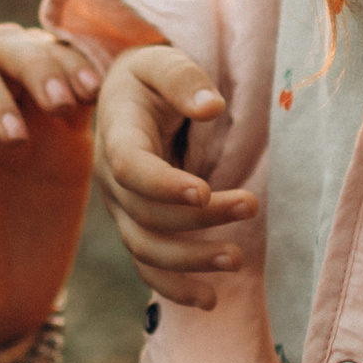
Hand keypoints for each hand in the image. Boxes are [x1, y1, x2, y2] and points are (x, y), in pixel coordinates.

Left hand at [0, 24, 101, 361]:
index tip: (15, 138)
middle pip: (6, 47)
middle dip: (34, 63)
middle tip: (62, 104)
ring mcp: (31, 120)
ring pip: (49, 56)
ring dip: (70, 65)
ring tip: (90, 96)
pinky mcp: (69, 141)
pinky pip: (87, 93)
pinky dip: (101, 86)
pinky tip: (119, 104)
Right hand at [93, 45, 259, 311]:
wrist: (128, 98)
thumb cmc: (151, 78)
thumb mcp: (162, 61)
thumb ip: (184, 79)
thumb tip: (212, 106)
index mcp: (116, 136)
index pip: (130, 168)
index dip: (163, 184)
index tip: (205, 191)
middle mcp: (111, 180)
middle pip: (147, 213)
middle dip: (199, 219)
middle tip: (250, 205)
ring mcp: (122, 209)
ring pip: (146, 248)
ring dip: (190, 261)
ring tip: (236, 260)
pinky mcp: (137, 227)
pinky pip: (148, 267)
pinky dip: (174, 289)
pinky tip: (210, 300)